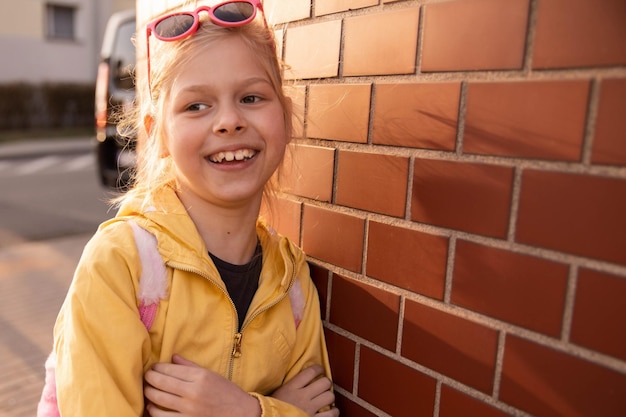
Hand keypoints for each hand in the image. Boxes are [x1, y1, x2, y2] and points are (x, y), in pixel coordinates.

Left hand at [144, 354, 260, 416]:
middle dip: (149, 378)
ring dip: (148, 393)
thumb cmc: (226, 392)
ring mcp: (189, 409)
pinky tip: (152, 407)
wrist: (240, 413)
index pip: (170, 369)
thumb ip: (190, 366)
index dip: (157, 367)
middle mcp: (193, 392)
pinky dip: (153, 411)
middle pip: (161, 382)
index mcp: (200, 377)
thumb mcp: (211, 375)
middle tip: (146, 376)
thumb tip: (172, 357)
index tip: (153, 367)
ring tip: (147, 390)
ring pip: (158, 399)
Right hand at [272, 365, 338, 416]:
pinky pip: (331, 414)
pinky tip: (331, 411)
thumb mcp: (276, 393)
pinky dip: (333, 412)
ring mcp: (309, 409)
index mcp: (292, 388)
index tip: (320, 370)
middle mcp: (302, 397)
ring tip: (327, 399)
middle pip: (324, 382)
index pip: (311, 371)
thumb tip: (299, 379)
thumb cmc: (270, 409)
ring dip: (330, 397)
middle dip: (326, 383)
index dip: (319, 369)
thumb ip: (289, 386)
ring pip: (330, 397)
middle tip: (324, 386)